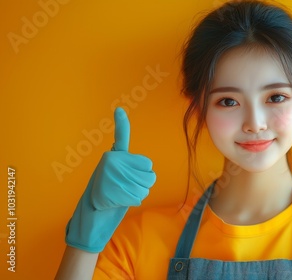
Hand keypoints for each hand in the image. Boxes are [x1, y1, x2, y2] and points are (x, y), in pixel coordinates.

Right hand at [65, 107, 155, 252]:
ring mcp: (114, 174)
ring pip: (147, 184)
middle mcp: (113, 161)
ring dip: (139, 192)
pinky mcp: (116, 189)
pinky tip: (119, 201)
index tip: (119, 109)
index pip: (121, 137)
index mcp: (112, 156)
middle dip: (144, 181)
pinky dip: (133, 201)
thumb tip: (126, 155)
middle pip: (149, 171)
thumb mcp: (113, 175)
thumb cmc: (107, 195)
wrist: (91, 214)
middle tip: (126, 187)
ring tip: (122, 194)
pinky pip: (140, 195)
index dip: (121, 123)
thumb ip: (123, 166)